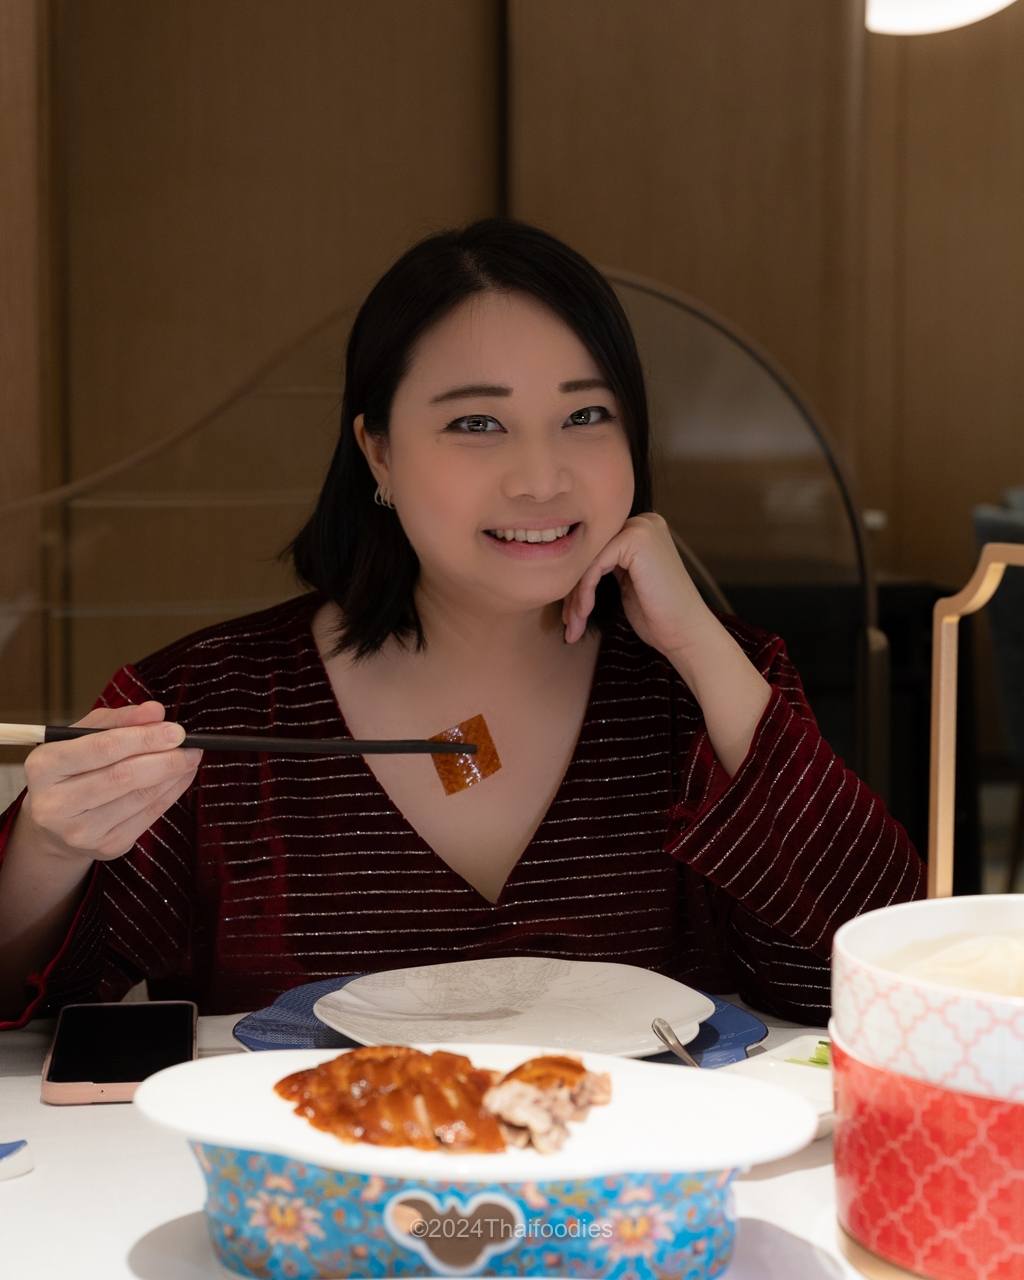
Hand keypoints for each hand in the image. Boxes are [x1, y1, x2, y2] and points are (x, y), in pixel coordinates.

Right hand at [19, 701, 201, 862]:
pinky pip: (148, 816)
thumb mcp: (83, 737)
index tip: (176, 730)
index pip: (102, 748)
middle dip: (165, 758)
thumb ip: (118, 720)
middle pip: (123, 776)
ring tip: (190, 757)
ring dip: (173, 775)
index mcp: (43, 766)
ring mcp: (80, 831)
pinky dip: (171, 793)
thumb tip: (156, 711)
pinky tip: (181, 777)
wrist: (56, 824)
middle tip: (192, 745)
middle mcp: (55, 804)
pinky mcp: (106, 848)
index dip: (144, 737)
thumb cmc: (73, 769)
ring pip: (140, 797)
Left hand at [561, 512, 715, 658]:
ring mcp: (641, 528)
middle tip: (569, 622)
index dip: (577, 583)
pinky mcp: (636, 539)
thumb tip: (566, 565)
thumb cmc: (658, 615)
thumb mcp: (628, 582)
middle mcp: (643, 521)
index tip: (570, 614)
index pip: (595, 551)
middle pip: (589, 553)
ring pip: (587, 561)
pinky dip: (584, 594)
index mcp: (642, 529)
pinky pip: (593, 566)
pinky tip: (584, 615)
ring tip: (573, 626)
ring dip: (575, 598)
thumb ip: (607, 565)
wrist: (686, 632)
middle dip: (573, 591)